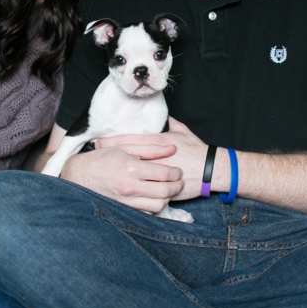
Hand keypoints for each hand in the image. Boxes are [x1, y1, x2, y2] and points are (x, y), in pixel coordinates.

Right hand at [60, 142, 184, 213]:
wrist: (78, 176)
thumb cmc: (103, 159)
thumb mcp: (125, 147)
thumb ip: (151, 148)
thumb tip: (173, 148)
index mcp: (131, 168)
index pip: (164, 174)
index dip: (176, 173)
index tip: (178, 171)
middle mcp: (129, 187)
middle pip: (165, 192)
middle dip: (176, 186)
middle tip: (179, 181)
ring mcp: (126, 201)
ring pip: (158, 205)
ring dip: (167, 198)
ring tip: (168, 189)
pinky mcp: (123, 209)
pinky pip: (146, 212)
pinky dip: (154, 206)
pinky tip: (154, 197)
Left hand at [94, 118, 221, 200]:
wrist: (212, 169)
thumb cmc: (197, 150)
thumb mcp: (182, 132)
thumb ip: (169, 124)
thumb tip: (163, 117)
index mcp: (158, 142)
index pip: (129, 140)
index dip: (112, 142)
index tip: (99, 143)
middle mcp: (154, 158)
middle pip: (125, 157)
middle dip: (109, 158)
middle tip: (95, 158)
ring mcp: (157, 174)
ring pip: (131, 175)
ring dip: (117, 175)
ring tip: (103, 175)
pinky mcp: (161, 188)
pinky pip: (142, 190)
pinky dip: (130, 190)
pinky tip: (120, 190)